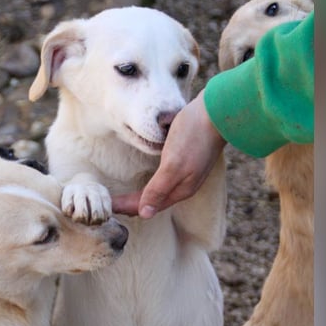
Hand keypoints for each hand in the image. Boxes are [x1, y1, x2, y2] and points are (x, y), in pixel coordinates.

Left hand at [112, 89, 225, 217]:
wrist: (219, 111)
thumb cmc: (194, 136)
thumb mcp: (173, 164)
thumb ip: (158, 190)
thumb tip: (144, 214)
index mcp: (179, 190)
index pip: (146, 206)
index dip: (125, 206)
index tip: (106, 206)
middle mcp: (183, 186)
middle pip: (151, 201)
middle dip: (130, 205)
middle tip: (109, 205)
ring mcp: (186, 174)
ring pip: (158, 192)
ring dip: (140, 197)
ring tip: (123, 198)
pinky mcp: (187, 161)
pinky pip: (164, 180)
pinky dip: (150, 185)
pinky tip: (145, 182)